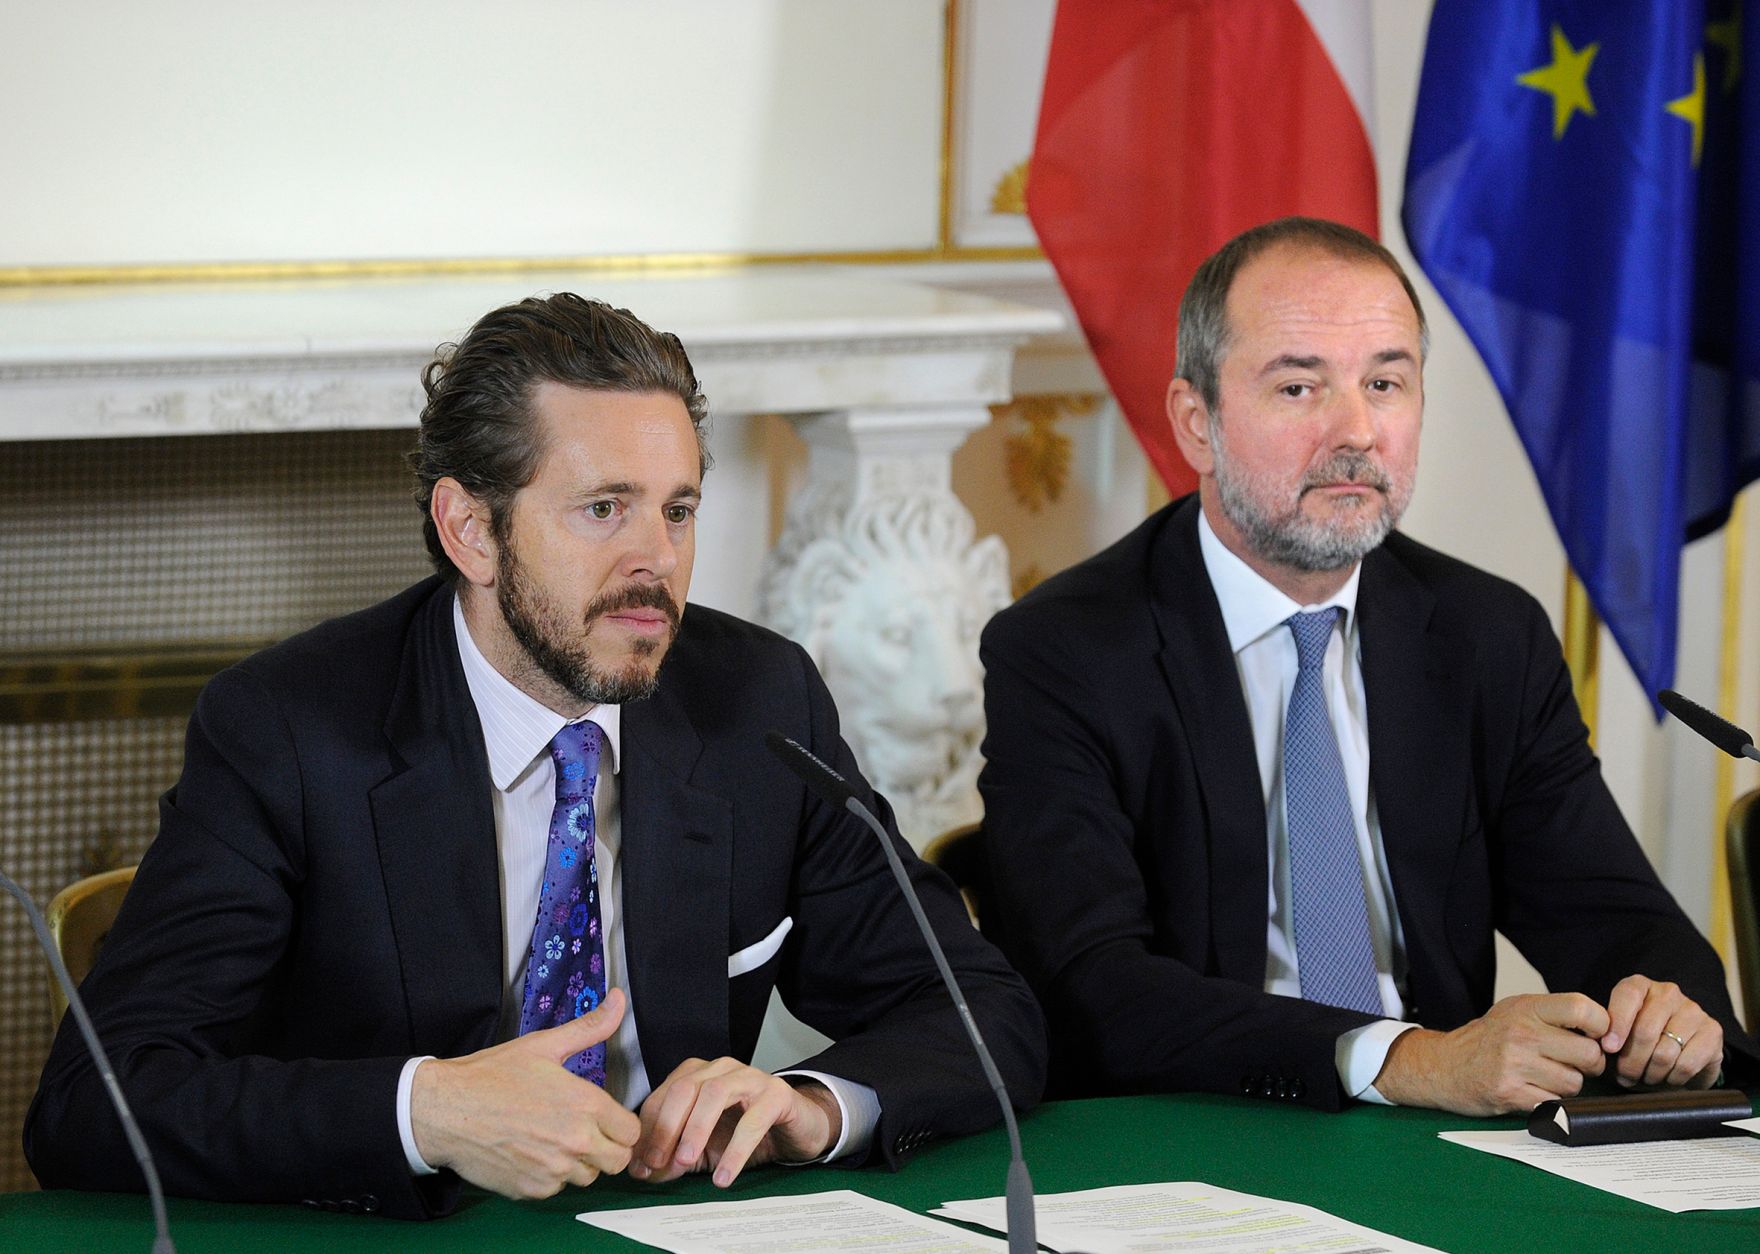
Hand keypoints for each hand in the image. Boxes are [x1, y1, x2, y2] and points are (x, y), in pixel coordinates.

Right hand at [409, 988, 639, 1198]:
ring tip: (554, 1139)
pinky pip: (556, 1189)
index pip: (632, 1132)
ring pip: (588, 1177)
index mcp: (586, 1105)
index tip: (605, 1119)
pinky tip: (531, 1153)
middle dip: (608, 1148)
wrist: (445, 1110)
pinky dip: (549, 1176)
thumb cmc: (492, 1076)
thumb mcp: (543, 1045)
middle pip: (618, 1161)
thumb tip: (618, 999)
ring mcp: (554, 1170)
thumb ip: (589, 1028)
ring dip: (579, 1163)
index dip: (621, 1125)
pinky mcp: (532, 1190)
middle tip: (585, 1132)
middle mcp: (576, 1141)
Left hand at [631, 1058, 840, 1187]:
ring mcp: (750, 1077)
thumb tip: (643, 1173)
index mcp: (698, 1075)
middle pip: (684, 1089)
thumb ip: (673, 1156)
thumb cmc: (745, 1132)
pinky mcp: (777, 1094)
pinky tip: (723, 1177)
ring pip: (714, 1093)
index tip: (641, 1165)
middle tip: (657, 1163)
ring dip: (695, 1129)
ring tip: (684, 1162)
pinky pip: (752, 1120)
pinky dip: (734, 1150)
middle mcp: (721, 1068)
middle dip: (666, 1127)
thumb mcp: (703, 1148)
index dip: (648, 1130)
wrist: (796, 1128)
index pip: (663, 1096)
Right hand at [1371, 992, 1609, 1114]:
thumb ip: (1553, 1016)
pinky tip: (1534, 1092)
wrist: (1443, 1066)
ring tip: (1547, 1078)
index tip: (1598, 1037)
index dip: (1602, 1026)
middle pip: (1588, 1053)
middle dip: (1589, 1064)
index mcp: (1525, 1008)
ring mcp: (1514, 1064)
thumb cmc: (1486, 1040)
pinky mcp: (1510, 1093)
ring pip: (1574, 1083)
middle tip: (1574, 1064)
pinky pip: (1555, 1103)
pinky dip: (1551, 1102)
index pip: (1583, 1010)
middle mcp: (1520, 1033)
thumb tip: (1607, 1030)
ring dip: (1568, 1086)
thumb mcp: (1515, 1012)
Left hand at [1600, 974, 1722, 1088]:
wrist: (1682, 1051)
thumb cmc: (1640, 1040)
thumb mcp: (1619, 1032)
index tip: (1609, 1048)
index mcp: (1639, 985)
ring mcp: (1693, 1010)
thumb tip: (1602, 1046)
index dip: (1617, 1025)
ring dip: (1651, 1073)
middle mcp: (1667, 992)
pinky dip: (1673, 1078)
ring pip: (1664, 1052)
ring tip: (1645, 1078)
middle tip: (1625, 1076)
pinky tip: (1668, 1078)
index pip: (1627, 997)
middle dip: (1631, 1061)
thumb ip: (1607, 1034)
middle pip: (1645, 1031)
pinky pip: (1686, 1064)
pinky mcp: (1713, 1032)